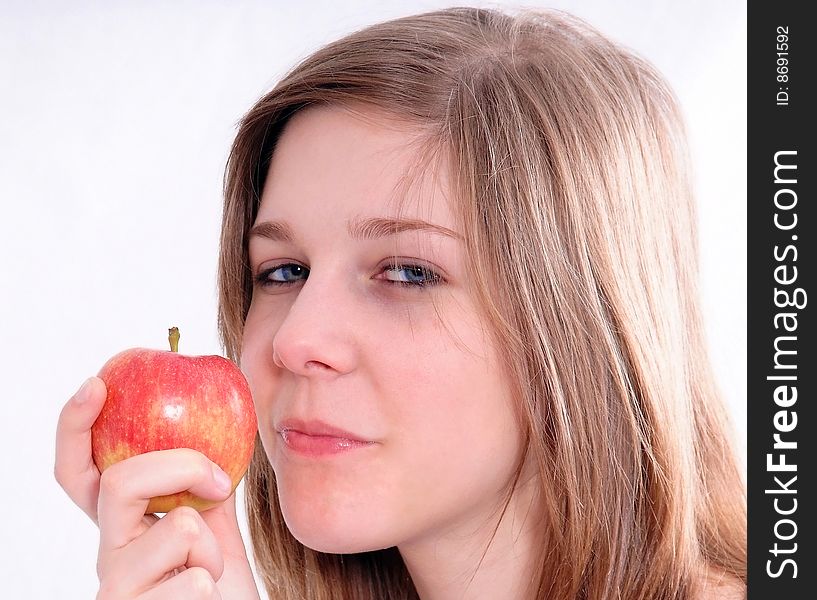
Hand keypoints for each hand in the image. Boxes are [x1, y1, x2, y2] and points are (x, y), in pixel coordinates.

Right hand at [55, 377, 260, 597]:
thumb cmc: (219, 577)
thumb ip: (202, 476)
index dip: (74, 426)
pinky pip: (194, 579)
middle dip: (181, 465)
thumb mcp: (212, 518)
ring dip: (211, 547)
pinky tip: (206, 599)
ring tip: (208, 571)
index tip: (98, 383)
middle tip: (218, 480)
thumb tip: (220, 413)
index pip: (78, 471)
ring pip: (175, 529)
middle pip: (119, 482)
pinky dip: (214, 582)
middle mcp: (106, 554)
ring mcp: (115, 590)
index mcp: (119, 524)